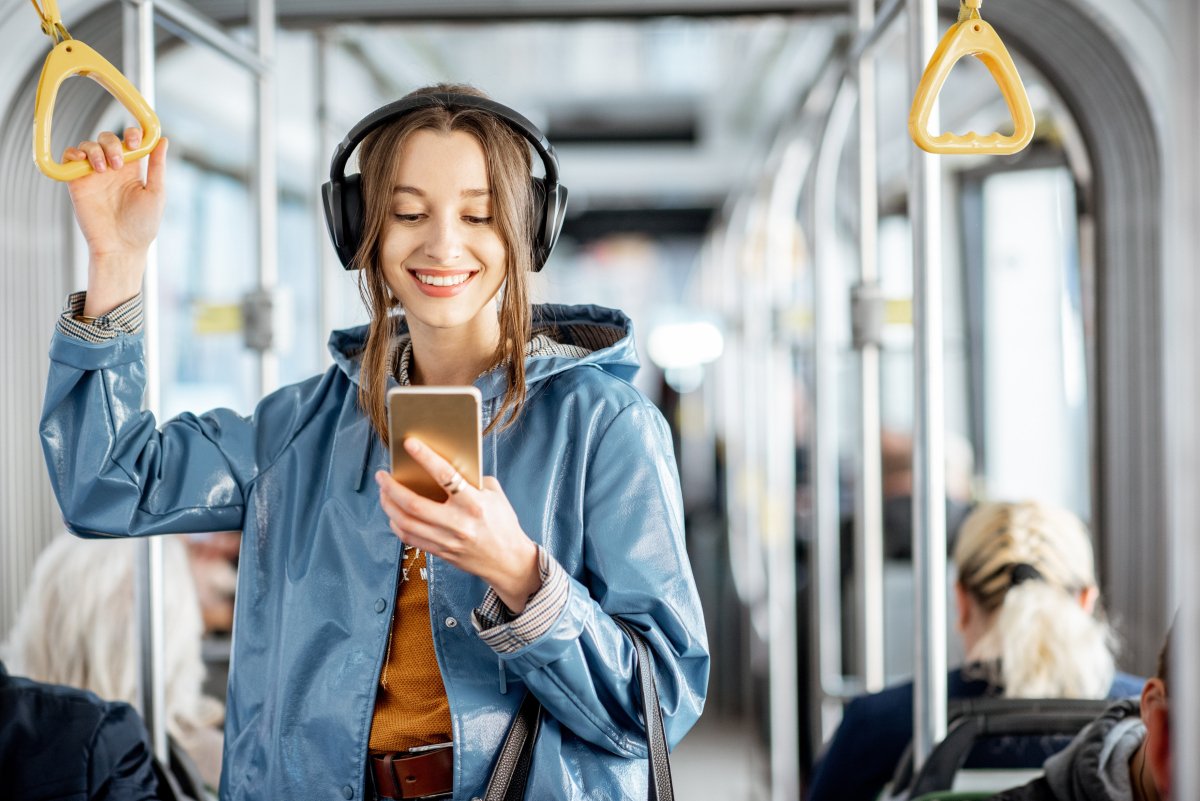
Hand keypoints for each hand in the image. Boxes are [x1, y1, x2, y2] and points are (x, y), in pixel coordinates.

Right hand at [64, 128, 167, 314]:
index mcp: (134, 169)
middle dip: (112, 144)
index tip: (135, 141)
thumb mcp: (156, 193)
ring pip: (89, 145)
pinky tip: (83, 161)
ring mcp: (94, 174)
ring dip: (95, 150)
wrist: (121, 247)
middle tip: (118, 163)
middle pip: (107, 138)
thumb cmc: (142, 225)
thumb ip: (157, 166)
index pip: (130, 141)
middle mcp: (113, 169)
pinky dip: (73, 153)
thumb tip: (163, 140)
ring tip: (103, 169)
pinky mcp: (77, 182)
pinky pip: (70, 158)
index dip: (132, 134)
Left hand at [375, 437, 540, 611]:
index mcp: (474, 503)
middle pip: (414, 504)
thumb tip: (446, 466)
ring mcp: (447, 540)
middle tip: (382, 475)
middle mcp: (458, 523)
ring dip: (388, 505)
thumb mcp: (494, 495)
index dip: (425, 457)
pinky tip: (393, 513)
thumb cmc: (502, 523)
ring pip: (406, 523)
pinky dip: (396, 523)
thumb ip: (471, 480)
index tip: (409, 444)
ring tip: (384, 492)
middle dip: (392, 487)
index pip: (445, 475)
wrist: (508, 560)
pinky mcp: (440, 552)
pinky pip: (409, 538)